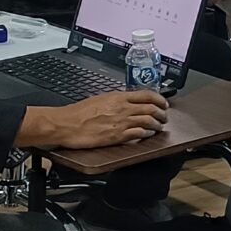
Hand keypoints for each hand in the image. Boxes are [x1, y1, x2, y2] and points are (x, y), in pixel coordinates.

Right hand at [20, 90, 169, 148]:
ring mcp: (121, 122)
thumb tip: (126, 102)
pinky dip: (146, 134)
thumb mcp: (100, 99)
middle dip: (162, 113)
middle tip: (164, 117)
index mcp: (119, 97)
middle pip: (151, 108)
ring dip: (157, 124)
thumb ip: (116, 101)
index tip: (164, 103)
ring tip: (159, 127)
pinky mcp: (117, 136)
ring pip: (148, 121)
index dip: (159, 99)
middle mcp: (123, 108)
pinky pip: (138, 134)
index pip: (147, 95)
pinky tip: (147, 135)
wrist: (67, 124)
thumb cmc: (79, 113)